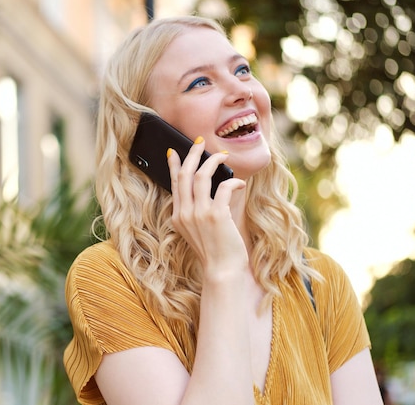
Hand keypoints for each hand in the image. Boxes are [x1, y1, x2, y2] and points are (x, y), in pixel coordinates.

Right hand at [167, 137, 248, 276]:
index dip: (174, 165)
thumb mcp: (198, 230)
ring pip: (201, 175)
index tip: (173, 151)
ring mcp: (199, 214)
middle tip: (200, 142)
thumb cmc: (215, 252)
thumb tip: (208, 187)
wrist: (222, 272)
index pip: (174, 184)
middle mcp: (185, 213)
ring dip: (213, 161)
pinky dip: (233, 181)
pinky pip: (224, 187)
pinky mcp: (216, 216)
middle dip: (192, 154)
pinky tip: (240, 183)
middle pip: (185, 174)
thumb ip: (197, 211)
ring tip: (223, 156)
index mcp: (178, 216)